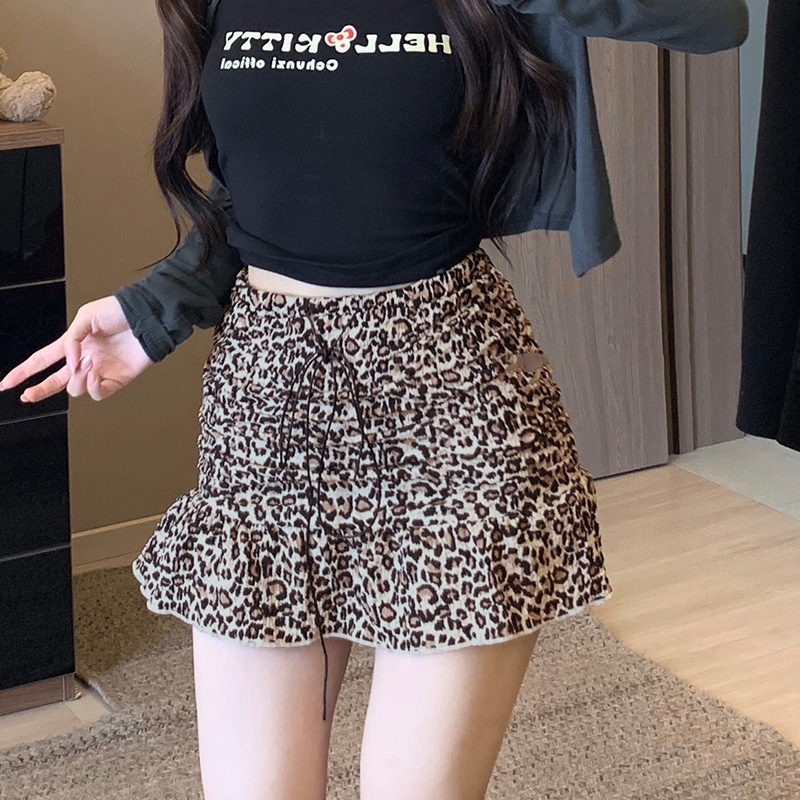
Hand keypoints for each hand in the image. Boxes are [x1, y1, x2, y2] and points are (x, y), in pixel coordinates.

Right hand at [0, 295, 154, 402]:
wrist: (147, 317)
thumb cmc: (120, 311)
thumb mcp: (86, 317)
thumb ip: (70, 340)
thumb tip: (68, 363)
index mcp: (73, 343)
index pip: (42, 360)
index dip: (23, 371)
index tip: (6, 383)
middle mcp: (84, 359)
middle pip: (56, 381)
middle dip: (39, 390)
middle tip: (27, 396)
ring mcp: (100, 371)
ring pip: (75, 388)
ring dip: (76, 378)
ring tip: (87, 363)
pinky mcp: (116, 380)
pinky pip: (97, 393)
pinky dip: (92, 385)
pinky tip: (95, 372)